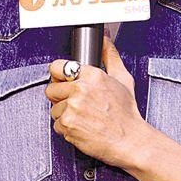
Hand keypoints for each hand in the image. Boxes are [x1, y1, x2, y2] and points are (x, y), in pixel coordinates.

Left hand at [46, 34, 152, 169]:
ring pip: (54, 109)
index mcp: (92, 75)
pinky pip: (57, 125)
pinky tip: (82, 127)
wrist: (130, 140)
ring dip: (64, 114)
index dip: (58, 76)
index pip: (57, 67)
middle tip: (76, 103)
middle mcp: (80, 89)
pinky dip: (67, 129)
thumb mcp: (123, 79)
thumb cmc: (127, 114)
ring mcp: (72, 107)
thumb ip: (110, 55)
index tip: (63, 81)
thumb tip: (105, 40)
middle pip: (51, 89)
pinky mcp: (68, 124)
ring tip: (83, 117)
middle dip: (60, 97)